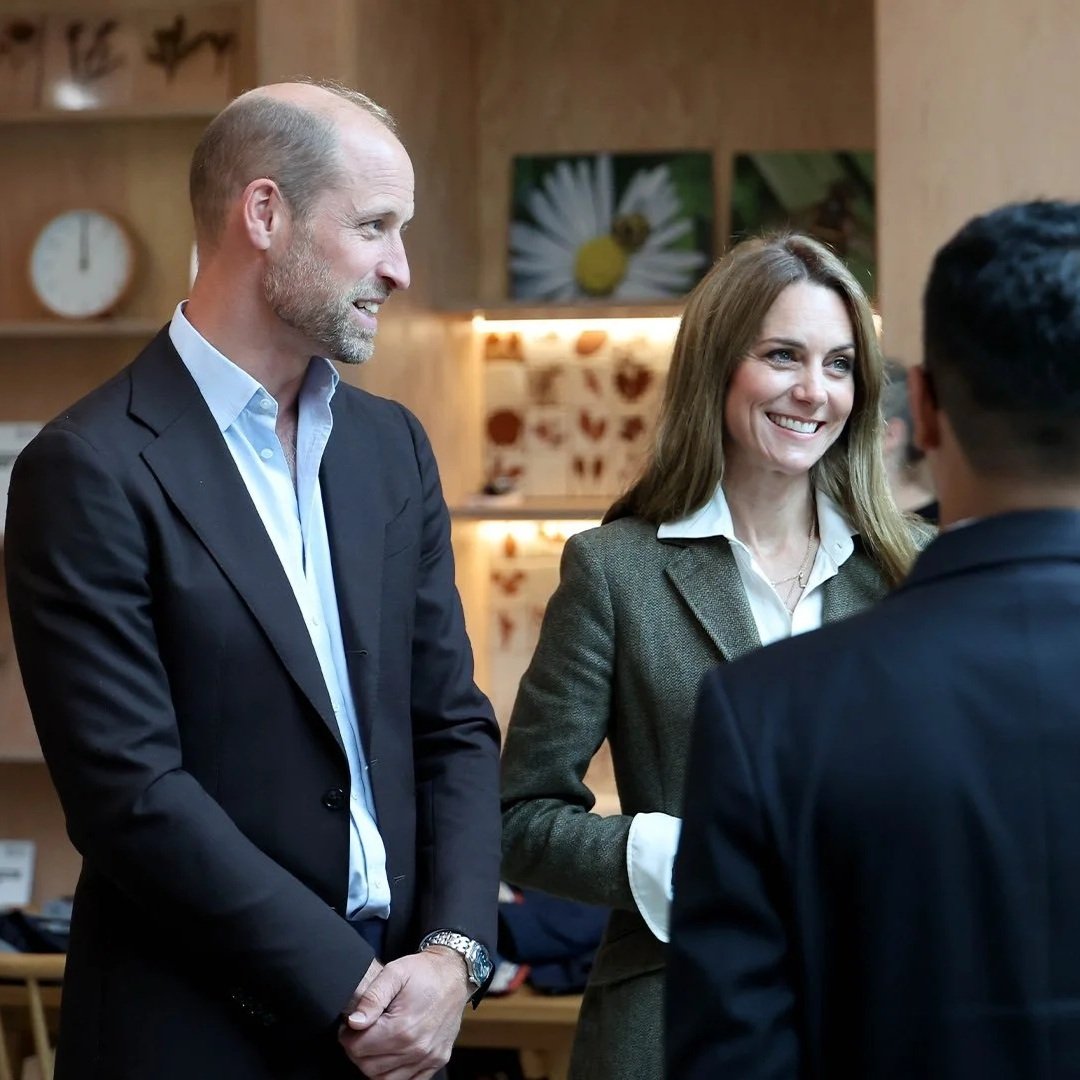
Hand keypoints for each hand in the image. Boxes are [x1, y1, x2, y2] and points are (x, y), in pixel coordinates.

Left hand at [338, 947, 470, 1078]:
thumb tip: (354, 1022)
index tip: (349, 1026)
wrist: (454, 974)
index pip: (359, 1048)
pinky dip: (394, 1074)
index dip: (347, 1037)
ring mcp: (429, 1057)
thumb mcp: (394, 972)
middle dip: (358, 1051)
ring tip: (375, 1042)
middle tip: (359, 1034)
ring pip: (385, 1079)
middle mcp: (417, 1048)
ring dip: (373, 1064)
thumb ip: (372, 998)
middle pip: (369, 1066)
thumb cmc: (424, 972)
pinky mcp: (437, 1061)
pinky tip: (392, 1055)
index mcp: (403, 1027)